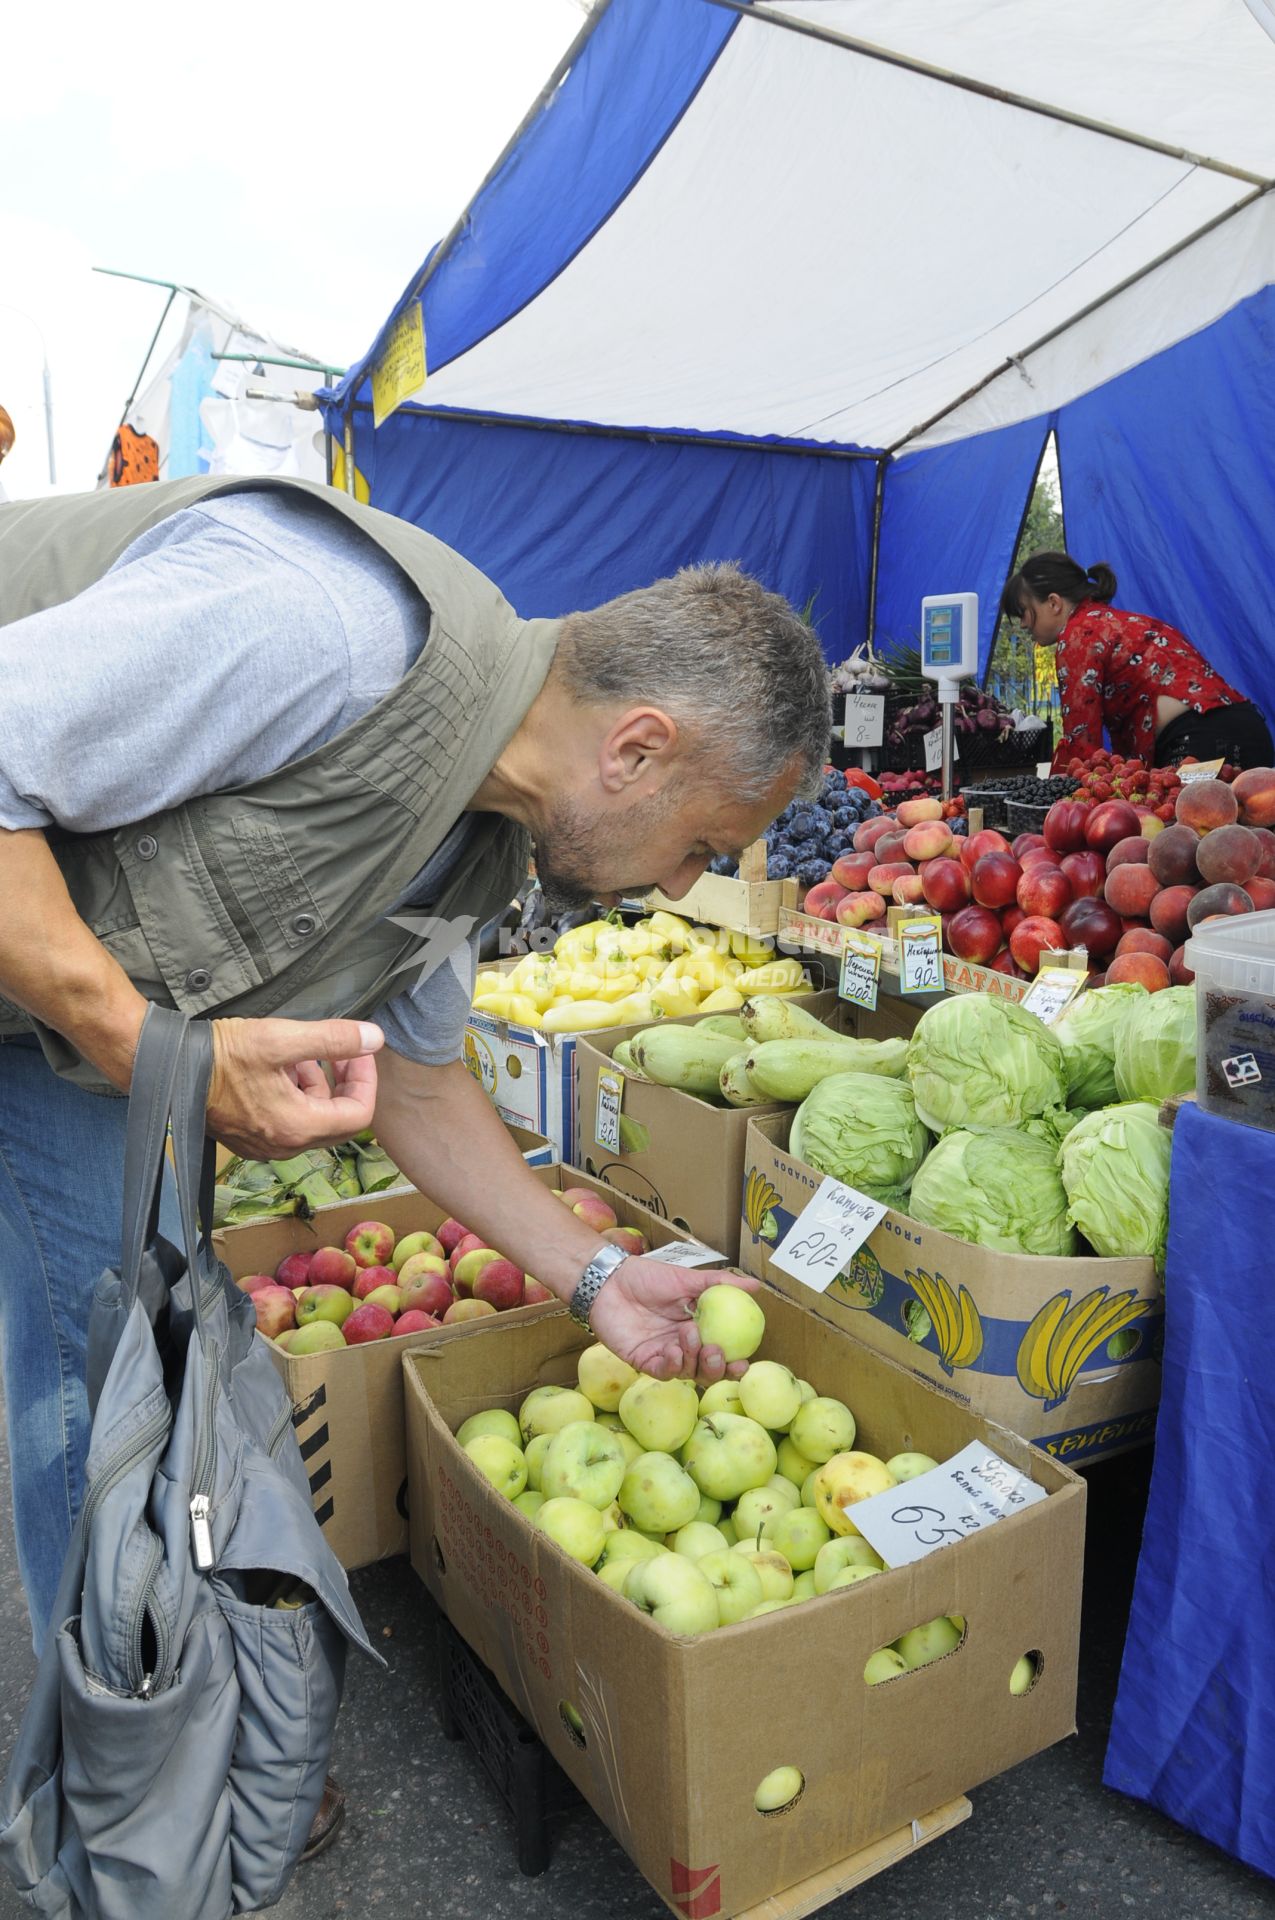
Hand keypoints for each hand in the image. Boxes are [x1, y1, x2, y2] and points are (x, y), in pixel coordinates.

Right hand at [208, 1016, 383, 1158]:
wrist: (168, 1068)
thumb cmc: (222, 1055)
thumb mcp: (281, 1039)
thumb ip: (332, 1039)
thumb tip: (375, 1038)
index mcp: (298, 1127)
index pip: (359, 1114)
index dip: (366, 1079)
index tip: (359, 1051)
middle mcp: (284, 1145)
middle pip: (339, 1119)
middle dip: (344, 1081)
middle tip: (338, 1050)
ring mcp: (265, 1145)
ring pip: (313, 1117)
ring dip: (317, 1083)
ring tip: (300, 1053)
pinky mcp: (249, 1137)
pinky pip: (289, 1120)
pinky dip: (295, 1093)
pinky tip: (280, 1067)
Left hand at [588, 1260, 759, 1382]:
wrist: (610, 1280)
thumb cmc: (647, 1277)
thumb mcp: (687, 1278)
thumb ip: (720, 1284)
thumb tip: (757, 1287)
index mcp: (697, 1328)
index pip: (721, 1352)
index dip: (734, 1361)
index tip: (745, 1360)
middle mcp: (683, 1345)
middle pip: (706, 1369)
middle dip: (717, 1369)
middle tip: (718, 1354)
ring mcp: (663, 1354)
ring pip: (687, 1372)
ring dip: (694, 1359)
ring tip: (690, 1335)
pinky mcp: (643, 1361)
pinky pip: (663, 1372)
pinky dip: (672, 1365)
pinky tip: (674, 1351)